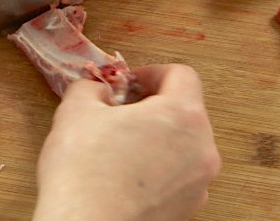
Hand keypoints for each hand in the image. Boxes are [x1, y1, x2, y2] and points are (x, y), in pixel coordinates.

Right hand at [33, 64, 220, 220]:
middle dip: (153, 106)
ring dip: (156, 138)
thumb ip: (91, 88)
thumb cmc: (84, 173)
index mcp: (183, 115)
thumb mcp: (77, 109)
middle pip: (186, 111)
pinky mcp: (186, 211)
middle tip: (120, 111)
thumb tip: (97, 90)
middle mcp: (202, 149)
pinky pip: (177, 177)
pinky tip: (123, 174)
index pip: (182, 75)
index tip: (130, 82)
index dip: (152, 72)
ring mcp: (198, 185)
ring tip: (118, 145)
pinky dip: (157, 169)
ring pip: (183, 146)